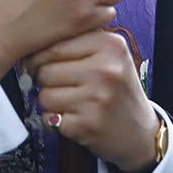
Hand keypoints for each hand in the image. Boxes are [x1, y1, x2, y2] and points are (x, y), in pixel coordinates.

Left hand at [25, 30, 159, 171]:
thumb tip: (33, 44)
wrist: (139, 131)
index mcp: (110, 45)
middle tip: (60, 85)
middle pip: (45, 70)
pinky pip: (49, 118)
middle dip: (45, 80)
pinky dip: (54, 121)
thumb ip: (79, 41)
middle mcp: (106, 69)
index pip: (54, 45)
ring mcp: (97, 98)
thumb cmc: (118, 89)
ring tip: (68, 101)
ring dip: (49, 102)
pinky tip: (72, 117)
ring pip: (44, 95)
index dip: (40, 57)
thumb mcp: (111, 55)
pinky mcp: (87, 124)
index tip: (42, 64)